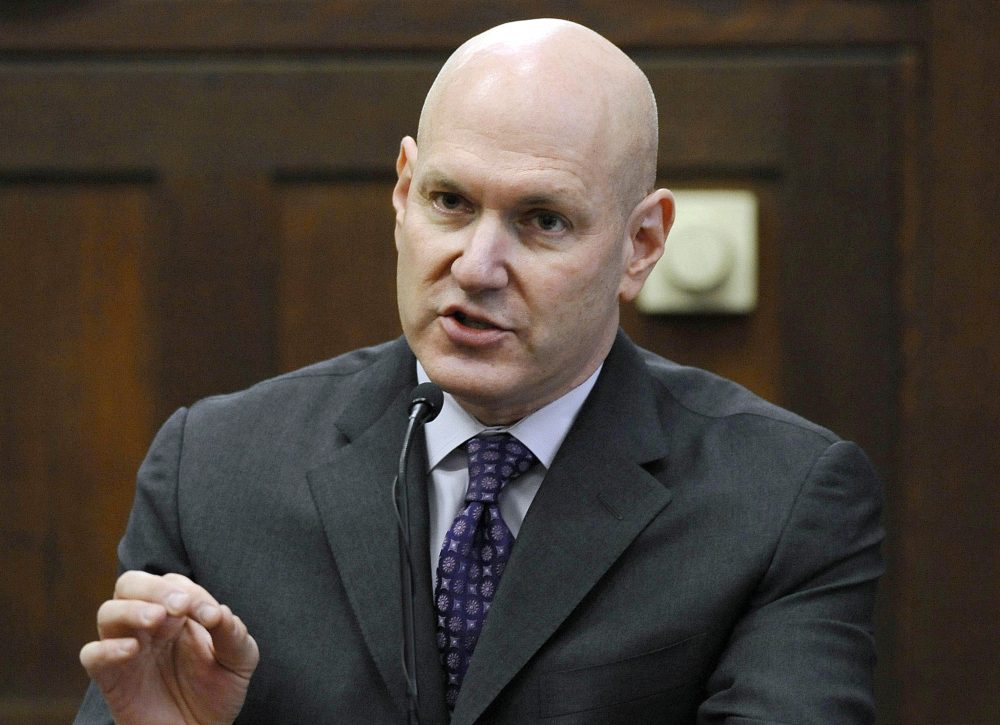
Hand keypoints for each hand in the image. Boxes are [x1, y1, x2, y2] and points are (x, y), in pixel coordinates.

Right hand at [79, 571, 258, 724]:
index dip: (192, 592)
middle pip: (131, 584)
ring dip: (131, 609)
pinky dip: (106, 647)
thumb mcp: (240, 659)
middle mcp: (148, 625)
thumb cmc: (218, 690)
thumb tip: (220, 611)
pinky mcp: (112, 679)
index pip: (173, 584)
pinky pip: (92, 655)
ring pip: (108, 612)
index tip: (211, 616)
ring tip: (156, 618)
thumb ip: (233, 633)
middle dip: (154, 588)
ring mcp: (128, 649)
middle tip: (179, 605)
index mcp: (178, 613)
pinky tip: (132, 650)